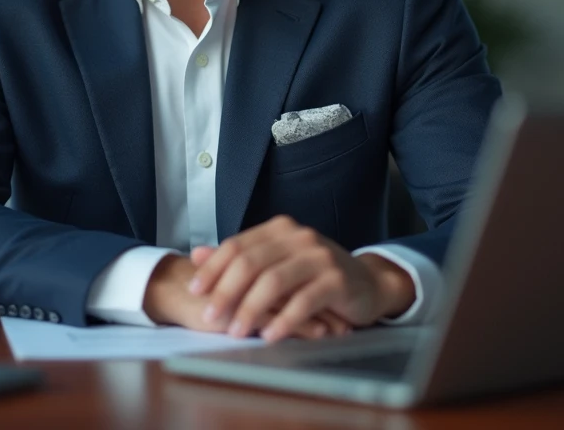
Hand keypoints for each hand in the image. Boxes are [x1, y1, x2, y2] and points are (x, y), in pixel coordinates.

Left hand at [188, 215, 416, 341]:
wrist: (368, 284)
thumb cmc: (315, 276)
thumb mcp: (277, 263)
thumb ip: (239, 259)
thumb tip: (197, 255)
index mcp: (280, 229)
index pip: (237, 245)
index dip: (213, 268)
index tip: (195, 291)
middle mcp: (299, 237)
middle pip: (251, 262)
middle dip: (227, 291)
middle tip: (210, 315)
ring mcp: (320, 256)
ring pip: (275, 281)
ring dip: (251, 309)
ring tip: (236, 332)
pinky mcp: (337, 280)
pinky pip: (304, 301)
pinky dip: (284, 320)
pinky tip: (269, 335)